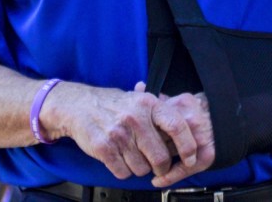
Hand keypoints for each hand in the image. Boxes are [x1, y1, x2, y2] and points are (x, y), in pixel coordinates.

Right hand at [42, 83, 213, 182]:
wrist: (81, 106)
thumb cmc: (116, 105)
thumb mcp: (141, 99)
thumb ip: (162, 112)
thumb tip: (187, 128)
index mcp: (149, 103)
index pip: (176, 126)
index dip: (187, 146)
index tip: (190, 157)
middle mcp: (136, 118)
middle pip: (160, 156)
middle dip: (162, 166)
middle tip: (159, 166)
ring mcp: (119, 134)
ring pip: (142, 168)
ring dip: (141, 168)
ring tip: (134, 155)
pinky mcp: (104, 148)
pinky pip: (123, 172)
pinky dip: (124, 171)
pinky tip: (121, 159)